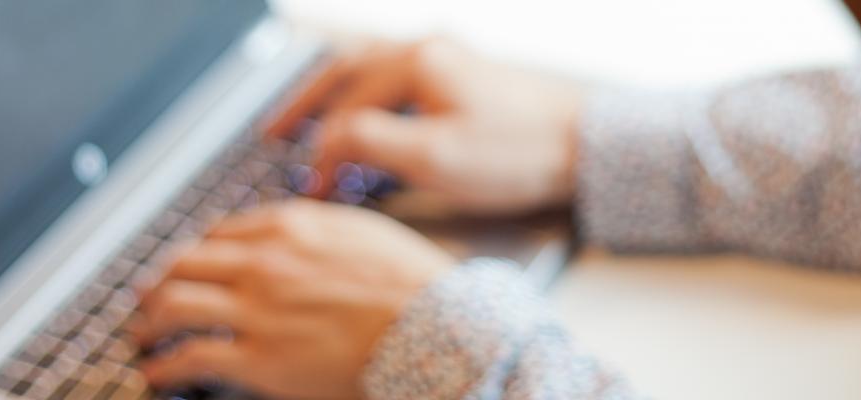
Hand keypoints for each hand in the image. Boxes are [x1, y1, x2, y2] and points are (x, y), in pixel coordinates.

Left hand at [128, 200, 454, 398]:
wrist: (435, 328)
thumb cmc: (414, 285)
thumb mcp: (364, 231)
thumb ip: (320, 226)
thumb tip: (297, 227)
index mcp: (289, 227)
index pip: (218, 233)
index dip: (194, 253)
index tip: (188, 267)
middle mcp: (263, 263)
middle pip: (183, 265)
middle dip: (156, 285)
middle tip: (147, 300)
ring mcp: (256, 311)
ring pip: (173, 308)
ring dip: (148, 325)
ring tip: (142, 339)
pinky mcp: (258, 358)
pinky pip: (190, 358)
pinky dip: (164, 367)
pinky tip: (158, 374)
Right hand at [267, 39, 584, 216]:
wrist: (587, 147)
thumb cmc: (519, 153)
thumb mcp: (435, 157)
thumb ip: (372, 144)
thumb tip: (329, 143)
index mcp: (417, 61)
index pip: (345, 107)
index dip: (322, 151)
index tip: (312, 187)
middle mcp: (429, 49)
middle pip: (346, 69)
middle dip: (306, 103)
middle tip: (273, 131)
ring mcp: (450, 59)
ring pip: (371, 69)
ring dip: (335, 96)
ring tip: (307, 122)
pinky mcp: (467, 77)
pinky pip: (399, 79)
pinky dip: (370, 98)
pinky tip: (366, 120)